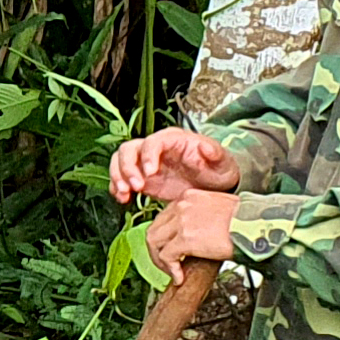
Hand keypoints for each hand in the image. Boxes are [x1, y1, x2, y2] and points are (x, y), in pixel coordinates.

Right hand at [108, 126, 236, 204]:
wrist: (214, 186)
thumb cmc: (217, 170)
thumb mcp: (222, 162)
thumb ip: (215, 153)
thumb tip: (205, 146)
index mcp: (173, 140)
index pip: (152, 142)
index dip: (147, 156)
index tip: (150, 172)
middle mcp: (155, 149)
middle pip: (129, 149)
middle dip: (127, 167)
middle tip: (136, 186)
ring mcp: (145, 163)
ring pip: (120, 161)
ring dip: (118, 177)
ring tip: (125, 193)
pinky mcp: (142, 178)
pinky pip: (121, 178)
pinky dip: (117, 188)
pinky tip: (124, 199)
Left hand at [141, 189, 239, 274]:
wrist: (258, 224)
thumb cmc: (248, 219)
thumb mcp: (220, 209)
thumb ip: (203, 217)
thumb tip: (197, 235)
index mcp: (189, 197)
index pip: (164, 217)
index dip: (165, 237)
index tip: (171, 250)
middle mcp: (182, 205)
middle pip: (154, 229)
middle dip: (157, 249)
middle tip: (168, 264)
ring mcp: (182, 221)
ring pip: (154, 242)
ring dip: (160, 261)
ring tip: (172, 272)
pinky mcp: (186, 238)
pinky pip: (167, 256)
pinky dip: (170, 269)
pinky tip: (180, 277)